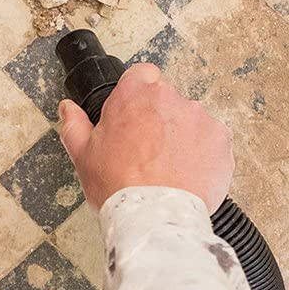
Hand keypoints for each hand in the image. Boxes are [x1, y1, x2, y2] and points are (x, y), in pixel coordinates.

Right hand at [58, 63, 232, 212]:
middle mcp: (170, 99)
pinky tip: (184, 174)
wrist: (155, 215)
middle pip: (166, 100)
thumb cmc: (119, 185)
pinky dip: (201, 154)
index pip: (141, 74)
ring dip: (180, 136)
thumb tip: (68, 109)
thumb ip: (75, 125)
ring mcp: (200, 119)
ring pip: (189, 121)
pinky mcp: (221, 140)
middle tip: (143, 150)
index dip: (136, 93)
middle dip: (157, 119)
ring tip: (165, 167)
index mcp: (134, 96)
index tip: (132, 113)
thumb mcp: (83, 156)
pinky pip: (211, 141)